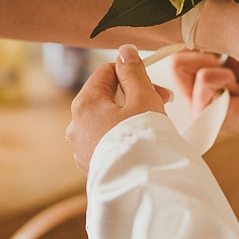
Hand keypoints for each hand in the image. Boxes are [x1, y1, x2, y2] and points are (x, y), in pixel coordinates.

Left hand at [66, 45, 172, 173]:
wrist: (140, 187)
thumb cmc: (142, 139)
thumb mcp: (143, 98)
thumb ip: (133, 72)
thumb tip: (125, 51)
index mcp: (85, 103)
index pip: (107, 72)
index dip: (134, 74)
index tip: (157, 87)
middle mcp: (76, 125)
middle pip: (107, 97)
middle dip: (135, 96)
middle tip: (163, 103)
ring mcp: (81, 148)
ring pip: (107, 120)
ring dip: (130, 117)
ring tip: (155, 126)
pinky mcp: (90, 165)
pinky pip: (107, 141)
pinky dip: (123, 137)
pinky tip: (142, 144)